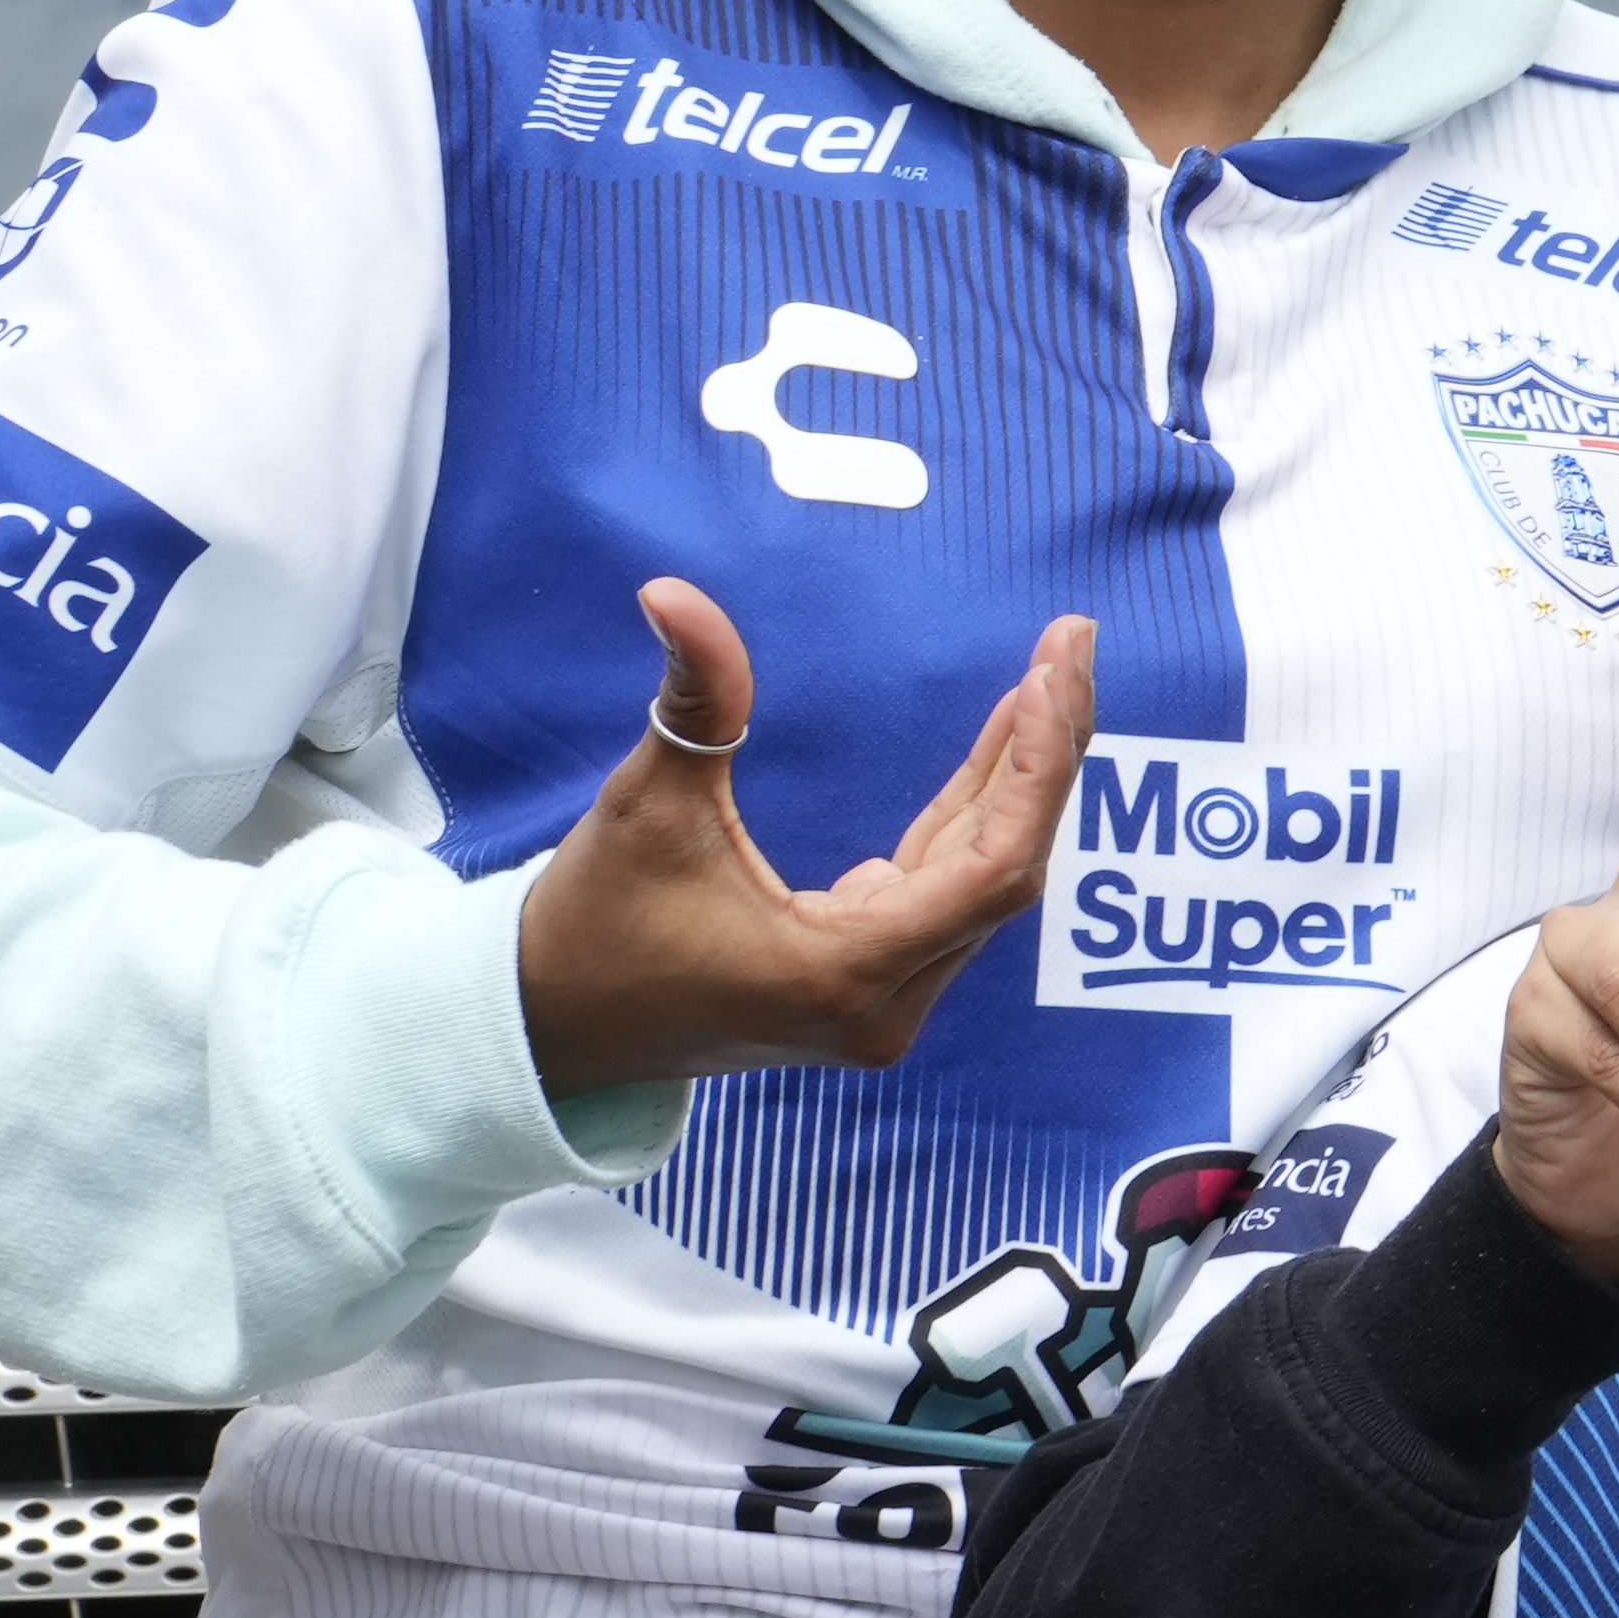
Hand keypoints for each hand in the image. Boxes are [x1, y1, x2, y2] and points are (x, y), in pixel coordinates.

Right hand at [514, 581, 1096, 1094]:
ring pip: (982, 882)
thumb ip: (692, 698)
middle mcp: (884, 1005)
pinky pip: (945, 889)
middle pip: (1006, 871)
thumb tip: (671, 591)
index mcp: (843, 973)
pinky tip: (1005, 739)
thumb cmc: (594, 923)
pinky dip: (973, 814)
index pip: (993, 869)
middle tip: (1070, 643)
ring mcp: (880, 1003)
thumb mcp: (646, 802)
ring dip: (1017, 779)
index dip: (1037, 768)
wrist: (548, 1026)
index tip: (1051, 671)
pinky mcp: (867, 985)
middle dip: (1045, 753)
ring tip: (1049, 671)